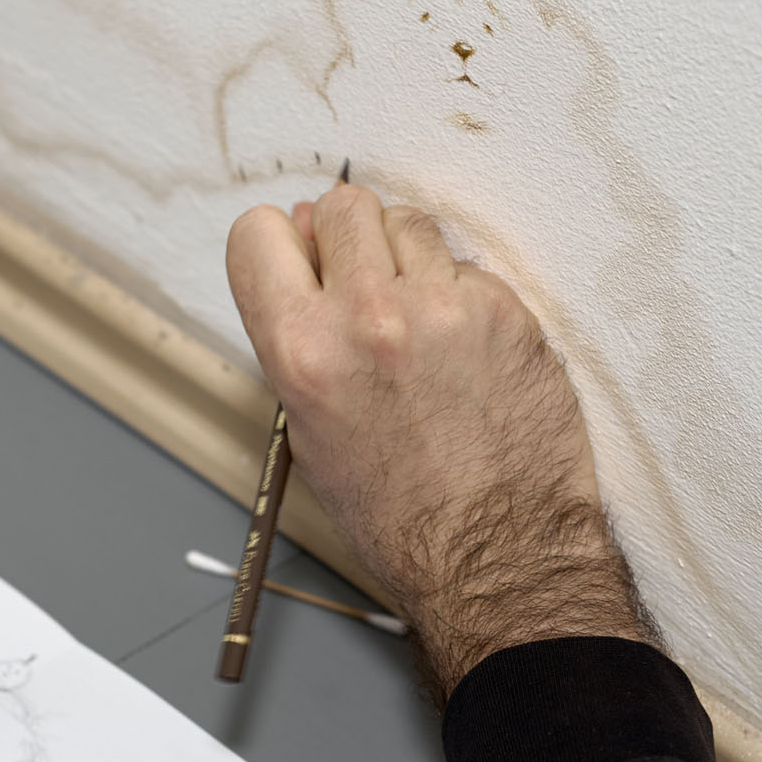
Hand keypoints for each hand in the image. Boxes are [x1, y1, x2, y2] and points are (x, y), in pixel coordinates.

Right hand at [227, 184, 649, 701]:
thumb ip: (299, 337)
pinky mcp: (503, 312)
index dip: (281, 245)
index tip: (301, 263)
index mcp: (301, 350)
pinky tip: (466, 353)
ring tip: (421, 325)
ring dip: (409, 261)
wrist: (494, 555)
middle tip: (366, 289)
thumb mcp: (309, 432)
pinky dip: (463, 299)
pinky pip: (467, 269)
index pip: (258, 232)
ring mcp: (442, 308)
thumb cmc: (399, 513)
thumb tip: (305, 257)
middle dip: (350, 240)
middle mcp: (367, 317)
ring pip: (410, 224)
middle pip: (342, 206)